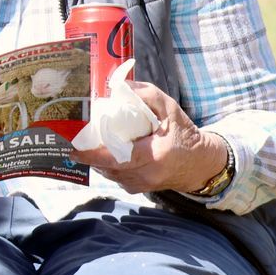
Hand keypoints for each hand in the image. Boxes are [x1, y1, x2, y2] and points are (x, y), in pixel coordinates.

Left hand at [69, 80, 226, 195]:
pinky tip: (105, 153)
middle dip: (91, 155)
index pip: (119, 158)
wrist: (200, 163)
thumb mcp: (170, 108)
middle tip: (77, 141)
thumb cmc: (185, 133)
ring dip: (98, 161)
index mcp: (156, 155)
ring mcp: (143, 185)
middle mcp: (148, 174)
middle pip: (109, 167)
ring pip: (111, 174)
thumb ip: (147, 94)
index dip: (94, 155)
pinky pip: (117, 178)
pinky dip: (108, 166)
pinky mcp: (140, 189)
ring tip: (88, 145)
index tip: (75, 149)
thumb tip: (119, 86)